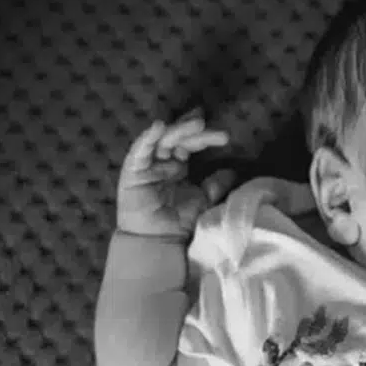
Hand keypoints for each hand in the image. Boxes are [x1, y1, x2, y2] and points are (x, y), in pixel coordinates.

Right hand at [115, 110, 234, 238]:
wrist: (157, 241)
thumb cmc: (177, 223)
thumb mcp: (203, 200)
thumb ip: (215, 184)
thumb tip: (232, 170)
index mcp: (176, 166)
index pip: (190, 144)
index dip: (204, 136)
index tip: (223, 133)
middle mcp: (161, 161)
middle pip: (179, 139)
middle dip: (198, 133)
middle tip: (220, 133)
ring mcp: (147, 164)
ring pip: (163, 140)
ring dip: (180, 129)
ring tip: (198, 123)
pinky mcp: (132, 169)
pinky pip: (140, 149)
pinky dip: (148, 137)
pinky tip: (159, 126)